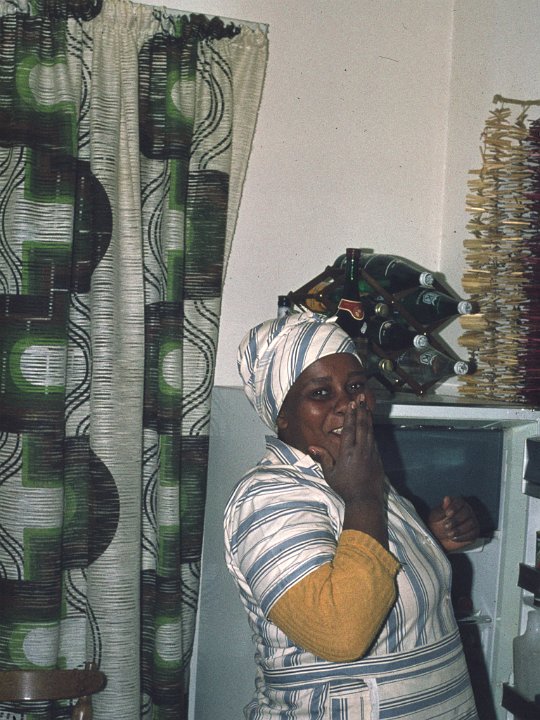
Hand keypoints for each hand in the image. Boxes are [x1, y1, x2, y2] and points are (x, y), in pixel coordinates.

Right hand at [308, 399, 387, 545]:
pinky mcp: (377, 458)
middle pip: (362, 426)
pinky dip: (372, 430)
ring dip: (368, 418)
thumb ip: (323, 458)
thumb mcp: (330, 474)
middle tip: (361, 398)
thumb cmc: (345, 488)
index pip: (350, 429)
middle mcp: (361, 450)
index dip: (351, 415)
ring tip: (366, 407)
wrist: (365, 500)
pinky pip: (374, 440)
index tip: (352, 404)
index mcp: (348, 452)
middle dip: (361, 411)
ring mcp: (371, 453)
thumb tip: (311, 447)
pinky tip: (371, 426)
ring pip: (370, 431)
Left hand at [428, 496, 479, 551]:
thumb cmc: (436, 523)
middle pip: (467, 512)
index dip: (454, 507)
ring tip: (448, 534)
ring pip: (470, 523)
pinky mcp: (474, 532)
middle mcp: (466, 510)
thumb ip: (442, 508)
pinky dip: (463, 537)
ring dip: (459, 530)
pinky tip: (454, 538)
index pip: (460, 502)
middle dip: (456, 520)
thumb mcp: (436, 515)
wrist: (438, 537)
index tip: (447, 513)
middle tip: (446, 526)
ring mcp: (472, 521)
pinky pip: (473, 534)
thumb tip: (447, 498)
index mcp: (457, 503)